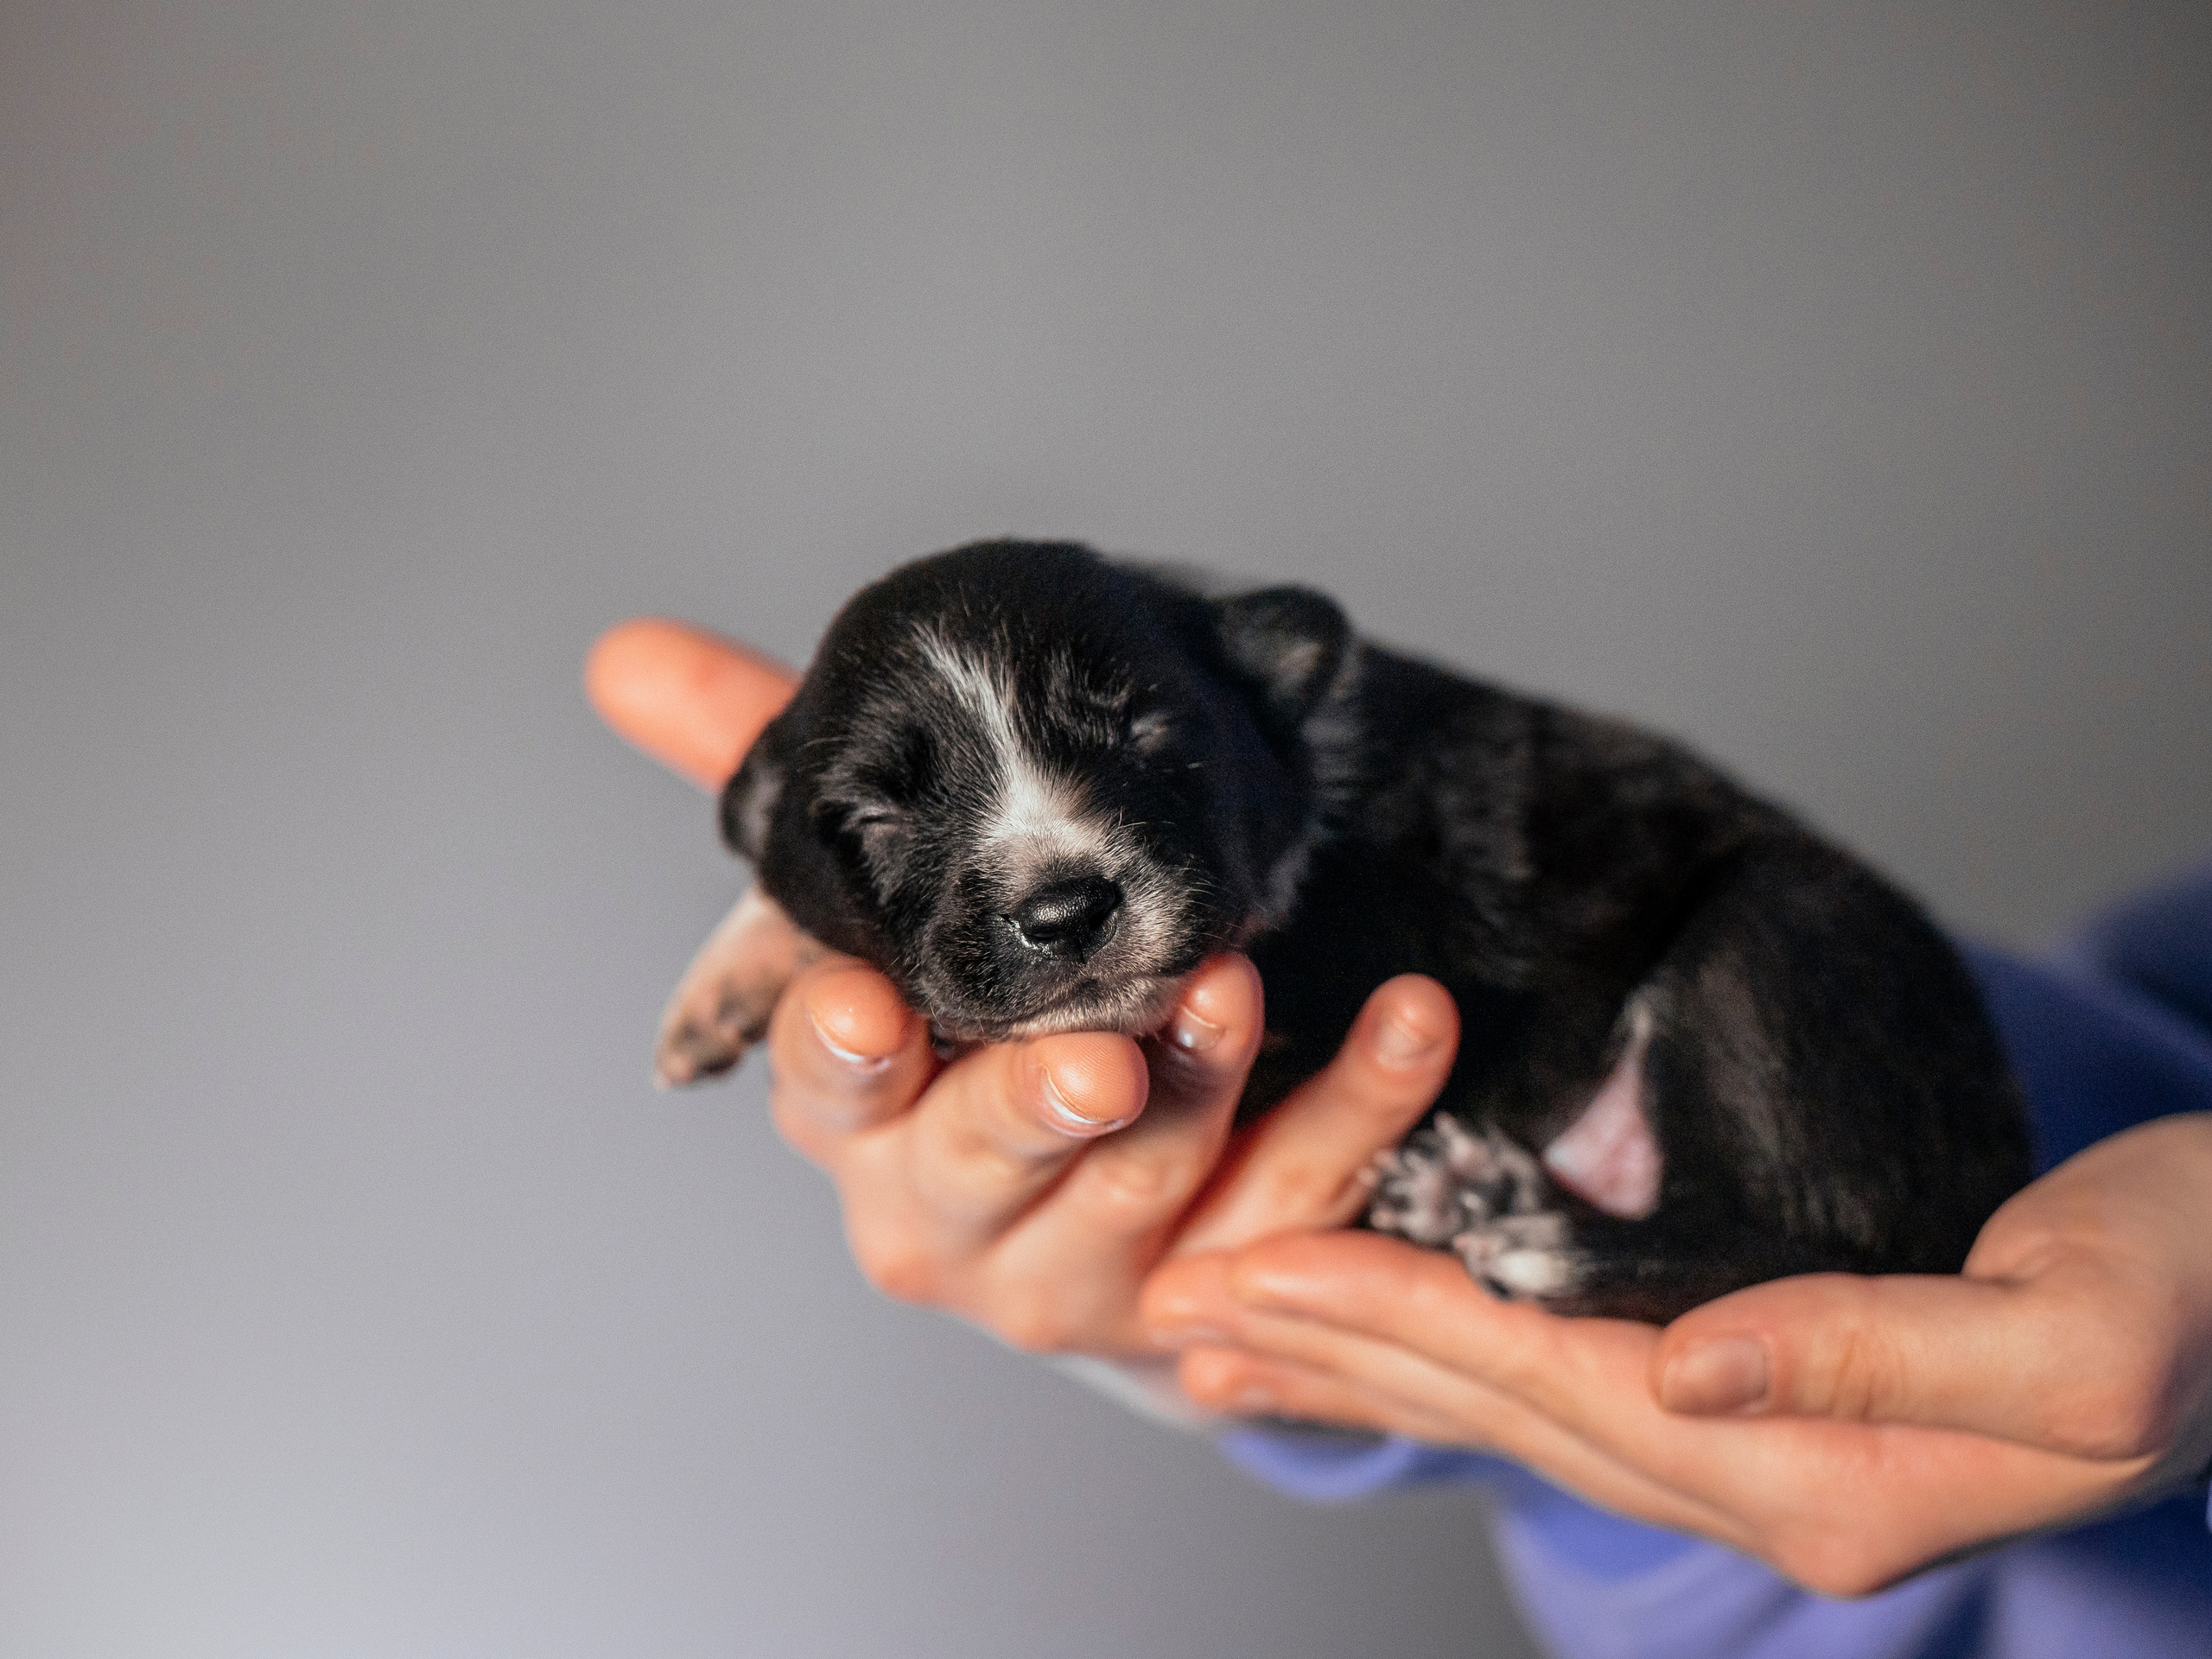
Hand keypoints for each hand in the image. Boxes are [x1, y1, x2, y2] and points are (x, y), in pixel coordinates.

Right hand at [587, 618, 1460, 1359]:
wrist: (1105, 1223)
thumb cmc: (972, 1044)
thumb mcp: (880, 916)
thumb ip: (772, 790)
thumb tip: (626, 655)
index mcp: (860, 1120)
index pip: (828, 1091)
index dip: (842, 1057)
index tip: (860, 1007)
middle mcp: (950, 1211)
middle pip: (983, 1166)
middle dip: (1034, 1107)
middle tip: (1091, 1054)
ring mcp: (1084, 1269)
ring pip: (1146, 1187)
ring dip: (1201, 1087)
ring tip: (1241, 984)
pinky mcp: (1216, 1281)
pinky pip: (1300, 1200)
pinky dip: (1359, 1110)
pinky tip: (1408, 1021)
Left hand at [1143, 1113, 2211, 1593]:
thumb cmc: (2197, 1293)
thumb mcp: (2070, 1330)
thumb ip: (1867, 1353)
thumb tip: (1682, 1370)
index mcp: (1821, 1480)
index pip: (1551, 1386)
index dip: (1394, 1321)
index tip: (1252, 1270)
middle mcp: (1776, 1495)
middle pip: (1506, 1411)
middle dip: (1339, 1352)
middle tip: (1187, 1308)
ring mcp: (1778, 1473)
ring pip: (1524, 1416)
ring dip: (1377, 1373)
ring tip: (1242, 1348)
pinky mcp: (1785, 1417)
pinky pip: (1584, 1397)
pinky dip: (1473, 1367)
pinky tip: (1406, 1351)